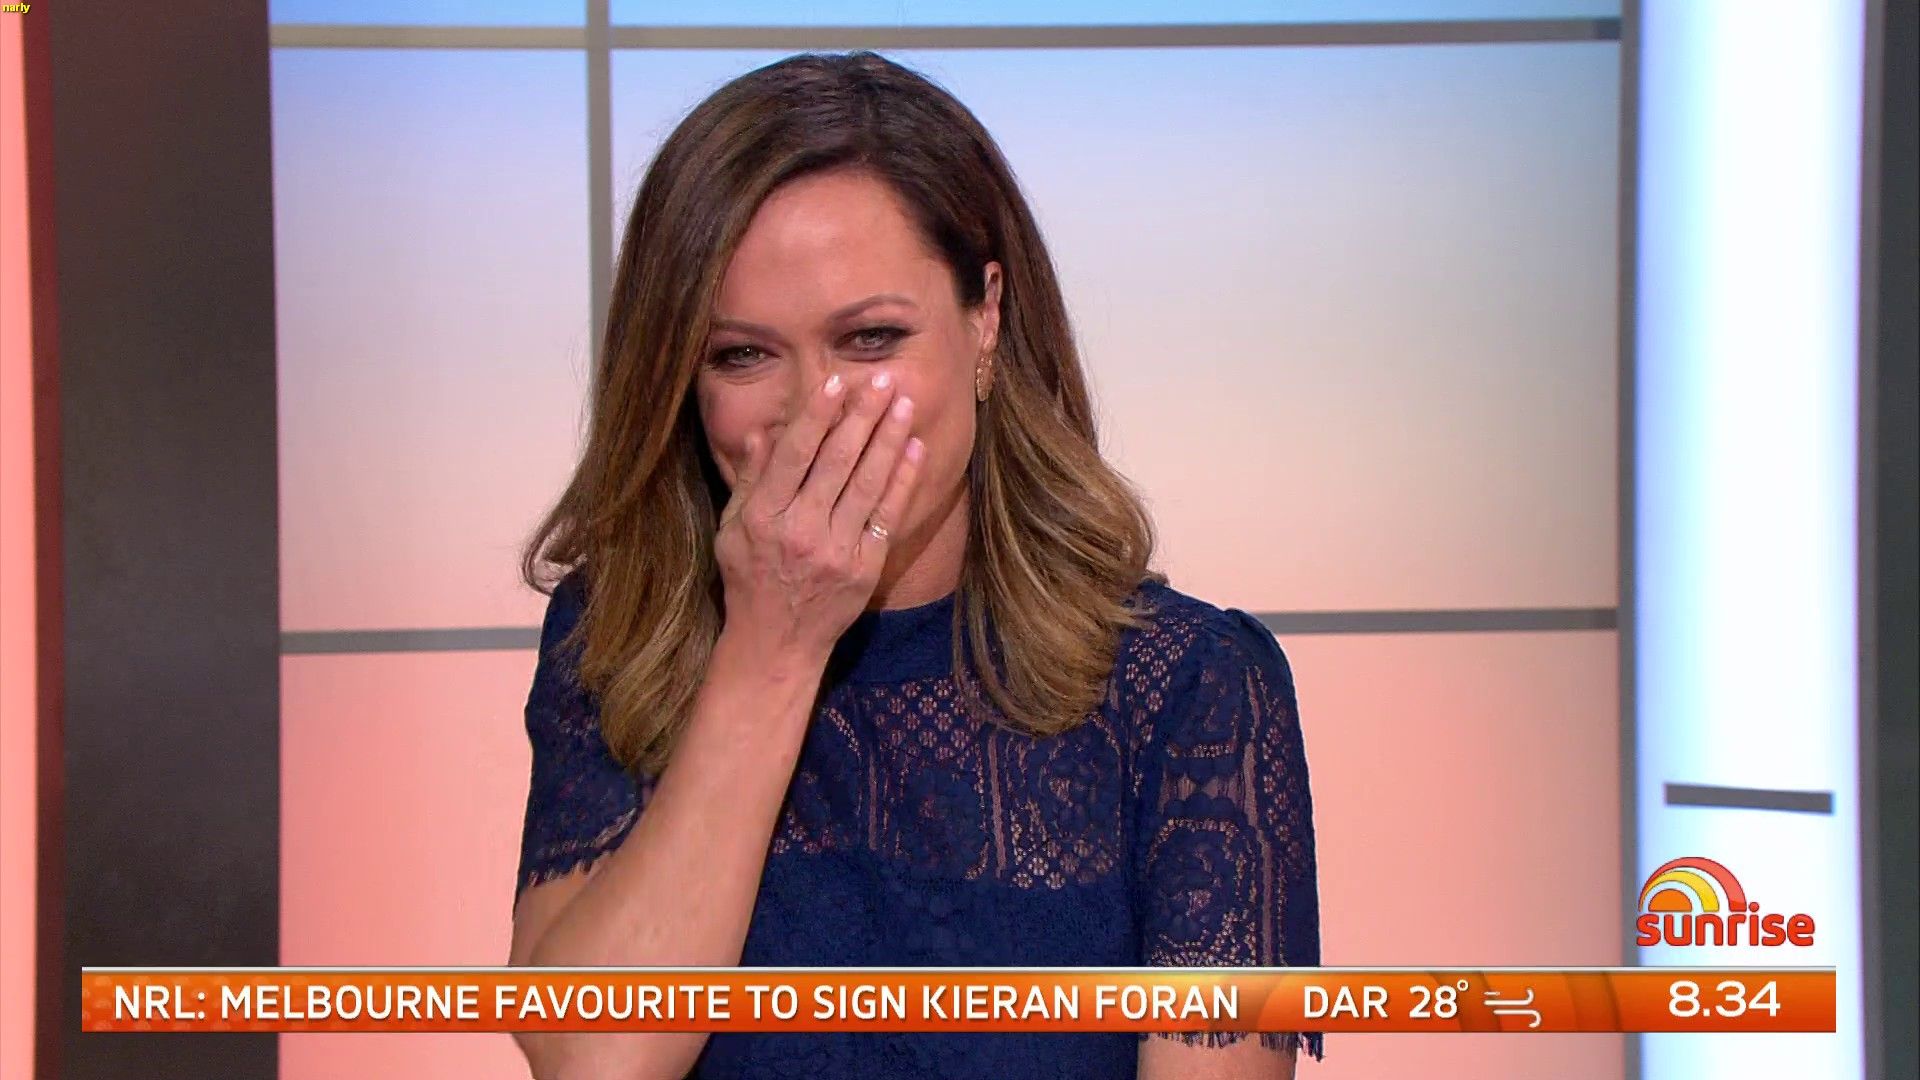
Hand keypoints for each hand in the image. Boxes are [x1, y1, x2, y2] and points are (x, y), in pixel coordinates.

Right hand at [713, 371, 925, 663]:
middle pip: (837, 462)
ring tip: (905, 403)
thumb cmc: (749, 579)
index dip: (817, 416)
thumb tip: (762, 433)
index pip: (794, 455)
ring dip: (889, 439)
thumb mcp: (732, 530)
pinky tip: (914, 448)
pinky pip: (887, 514)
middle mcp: (800, 530)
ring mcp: (836, 550)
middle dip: (863, 416)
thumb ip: (749, 481)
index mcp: (764, 517)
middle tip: (883, 380)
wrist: (776, 642)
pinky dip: (902, 479)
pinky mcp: (864, 567)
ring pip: (867, 483)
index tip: (837, 382)